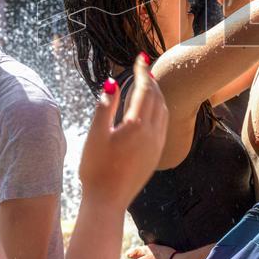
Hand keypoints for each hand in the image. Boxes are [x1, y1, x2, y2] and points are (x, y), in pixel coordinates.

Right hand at [79, 54, 167, 210]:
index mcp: (136, 125)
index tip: (140, 57)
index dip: (142, 71)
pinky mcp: (156, 154)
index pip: (144, 89)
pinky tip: (151, 108)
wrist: (108, 201)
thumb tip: (111, 82)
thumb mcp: (95, 136)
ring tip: (148, 83)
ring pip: (163, 110)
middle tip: (143, 66)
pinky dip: (159, 108)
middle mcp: (152, 133)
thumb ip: (104, 108)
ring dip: (157, 93)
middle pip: (156, 97)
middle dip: (150, 79)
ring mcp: (156, 144)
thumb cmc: (96, 169)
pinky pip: (163, 123)